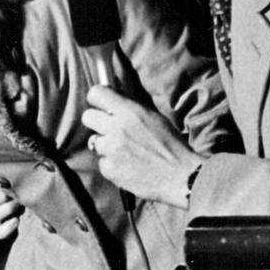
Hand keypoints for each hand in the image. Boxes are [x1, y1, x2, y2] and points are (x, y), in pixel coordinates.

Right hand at [0, 175, 23, 238]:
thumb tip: (5, 177)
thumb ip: (9, 169)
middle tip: (11, 192)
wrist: (39, 190)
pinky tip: (16, 220)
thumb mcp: (18, 169)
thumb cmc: (27, 176)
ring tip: (18, 203)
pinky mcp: (4, 226)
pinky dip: (6, 228)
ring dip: (5, 210)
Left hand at [81, 85, 203, 208]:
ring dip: (106, 146)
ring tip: (125, 152)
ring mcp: (111, 150)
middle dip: (97, 122)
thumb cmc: (171, 145)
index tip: (101, 104)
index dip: (97, 99)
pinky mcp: (110, 169)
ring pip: (94, 142)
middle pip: (87, 117)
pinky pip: (102, 162)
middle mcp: (116, 128)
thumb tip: (113, 100)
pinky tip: (128, 166)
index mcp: (129, 112)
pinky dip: (112, 165)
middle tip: (109, 129)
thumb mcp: (153, 117)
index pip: (96, 94)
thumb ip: (130, 109)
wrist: (182, 176)